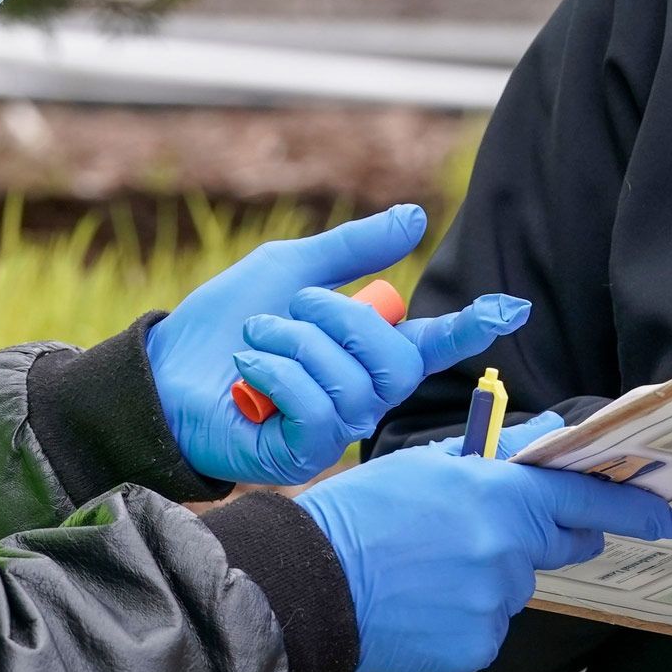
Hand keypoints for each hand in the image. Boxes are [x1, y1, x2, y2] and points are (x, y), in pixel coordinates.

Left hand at [147, 205, 529, 484]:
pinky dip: (279, 375)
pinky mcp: (302, 454)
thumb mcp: (290, 269)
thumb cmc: (220, 324)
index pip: (430, 342)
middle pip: (397, 362)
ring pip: (354, 385)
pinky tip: (247, 369)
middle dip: (343, 320)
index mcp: (362, 350)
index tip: (510, 307)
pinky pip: (320, 411)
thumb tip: (416, 217)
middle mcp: (359, 394)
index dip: (469, 326)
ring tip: (256, 340)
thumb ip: (354, 250)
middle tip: (295, 307)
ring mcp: (333, 429)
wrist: (161, 371)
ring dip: (296, 345)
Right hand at [295, 414, 671, 671]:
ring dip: (488, 578)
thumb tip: (546, 435)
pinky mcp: (476, 647)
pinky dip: (465, 616)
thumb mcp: (425, 465)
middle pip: (558, 547)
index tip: (663, 515)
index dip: (632, 507)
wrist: (309, 585)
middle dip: (541, 539)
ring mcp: (493, 603)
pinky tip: (421, 603)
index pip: (583, 498)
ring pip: (514, 588)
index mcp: (496, 495)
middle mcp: (505, 550)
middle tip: (491, 534)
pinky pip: (489, 627)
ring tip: (426, 570)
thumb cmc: (360, 513)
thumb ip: (496, 456)